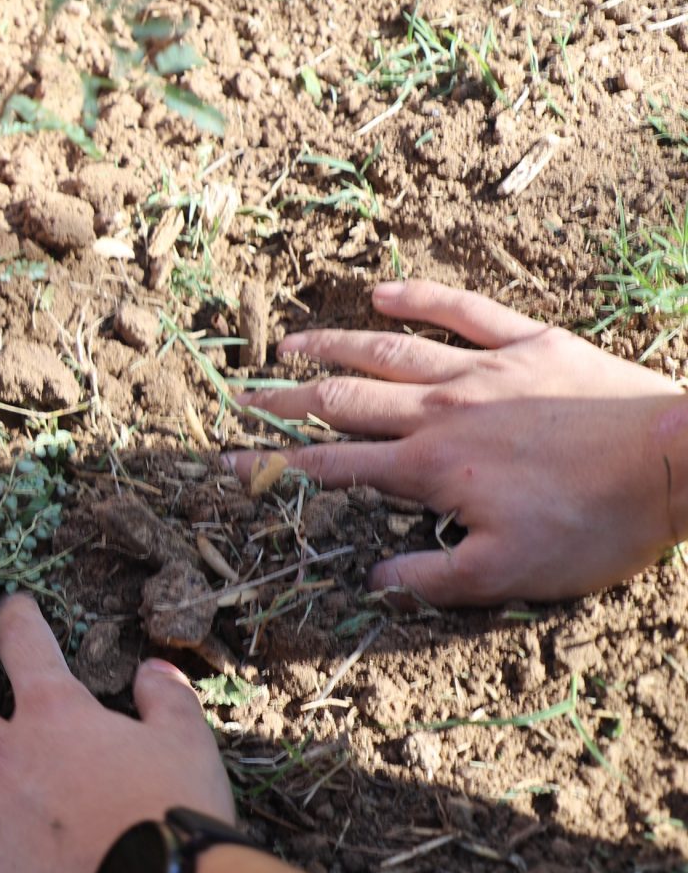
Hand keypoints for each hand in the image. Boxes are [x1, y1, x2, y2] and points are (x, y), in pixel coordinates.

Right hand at [228, 279, 687, 605]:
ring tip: (291, 343)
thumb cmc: (597, 525)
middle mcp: (440, 410)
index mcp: (430, 468)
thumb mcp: (511, 574)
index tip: (230, 461)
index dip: (276, 465)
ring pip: (389, 350)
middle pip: (345, 400)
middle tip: (243, 396)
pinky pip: (462, 311)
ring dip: (334, 344)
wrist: (677, 461)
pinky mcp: (528, 342)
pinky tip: (384, 292)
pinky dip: (420, 299)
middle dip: (286, 400)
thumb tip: (370, 580)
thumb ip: (433, 578)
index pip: (334, 465)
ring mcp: (482, 369)